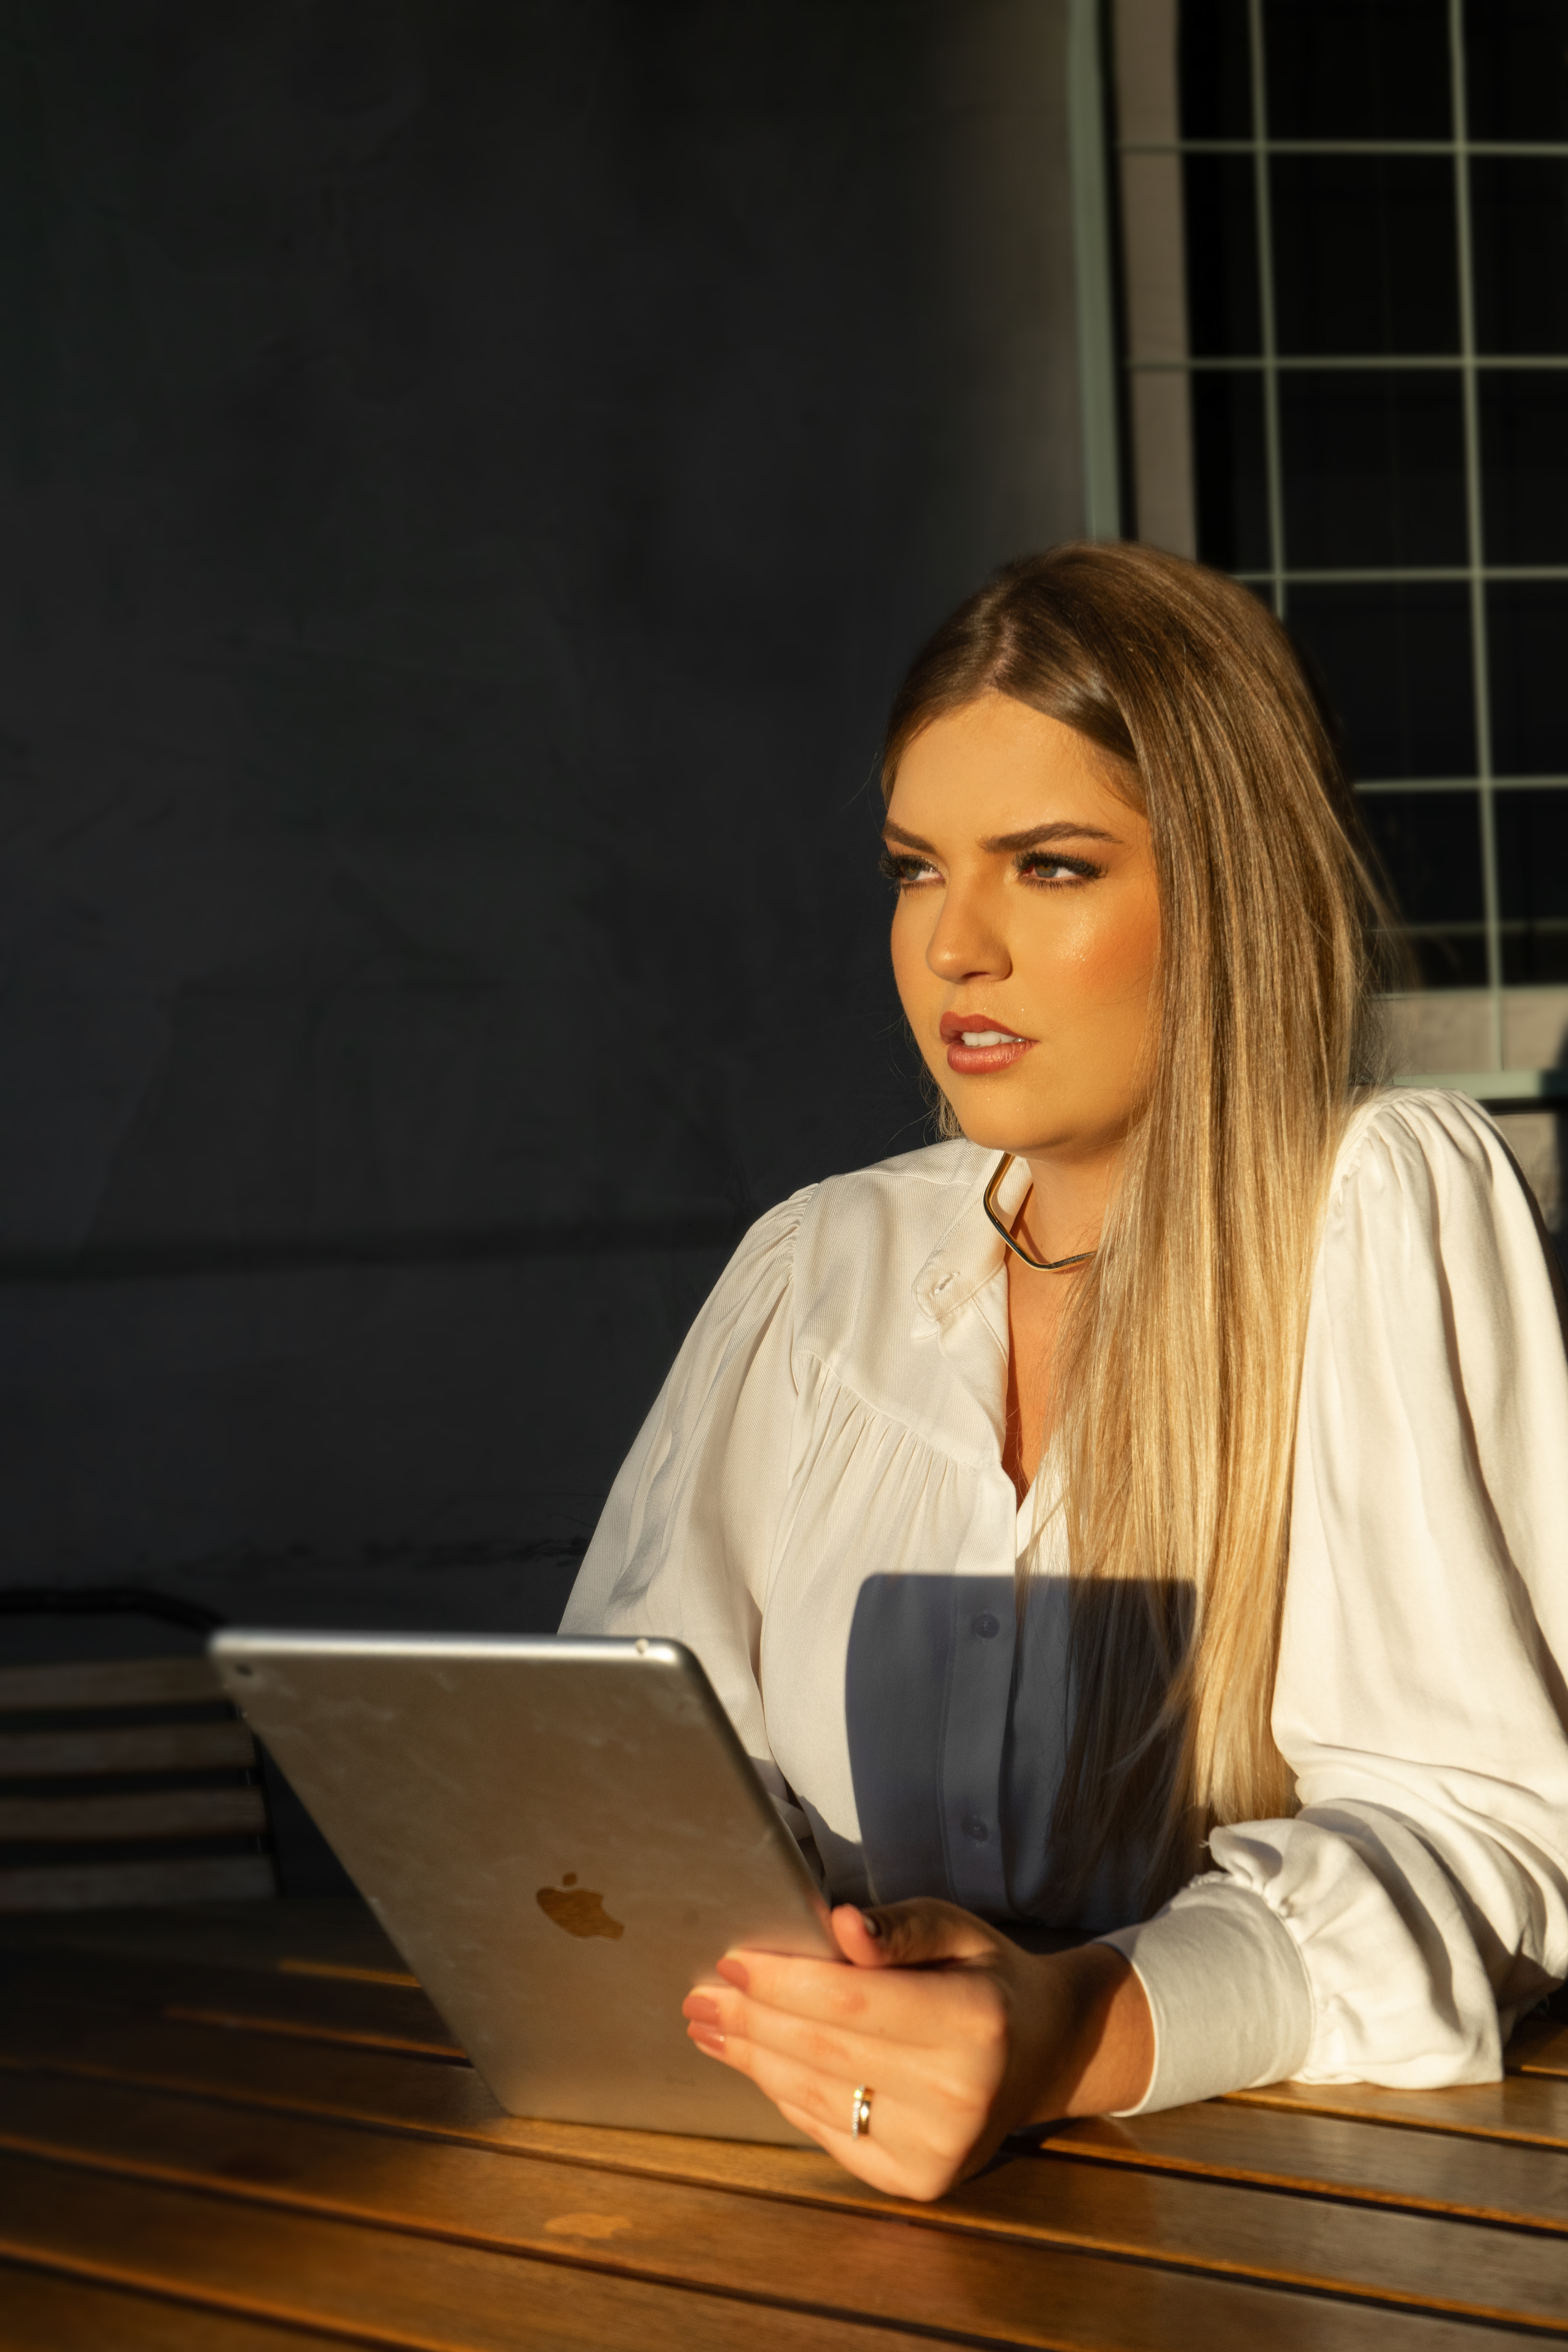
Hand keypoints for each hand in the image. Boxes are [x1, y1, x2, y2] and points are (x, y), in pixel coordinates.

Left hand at [681, 1898, 1153, 2201]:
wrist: (1045, 2051)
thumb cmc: (988, 1977)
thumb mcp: (956, 1929)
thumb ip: (898, 1927)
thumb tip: (837, 1922)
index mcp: (974, 2020)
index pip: (852, 2000)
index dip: (783, 1982)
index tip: (730, 1960)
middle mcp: (959, 2094)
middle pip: (825, 2052)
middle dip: (752, 2021)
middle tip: (700, 1996)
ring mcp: (940, 2148)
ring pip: (818, 2098)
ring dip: (754, 2060)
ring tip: (711, 2029)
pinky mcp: (920, 2181)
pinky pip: (831, 2133)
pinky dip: (787, 2096)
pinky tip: (757, 2065)